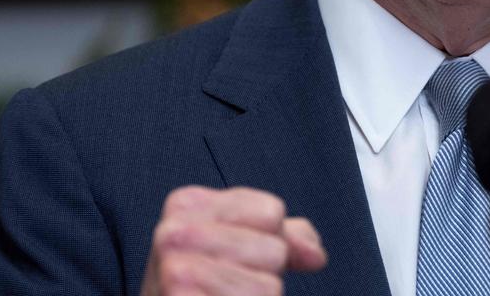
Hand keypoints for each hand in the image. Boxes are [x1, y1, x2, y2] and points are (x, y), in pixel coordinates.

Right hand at [140, 185, 326, 294]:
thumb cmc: (203, 285)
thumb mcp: (240, 244)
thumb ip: (284, 235)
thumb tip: (315, 255)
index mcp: (186, 202)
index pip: (272, 213)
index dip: (265, 239)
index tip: (230, 256)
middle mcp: (174, 232)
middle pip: (273, 250)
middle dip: (261, 275)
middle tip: (223, 286)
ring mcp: (174, 273)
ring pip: (268, 287)